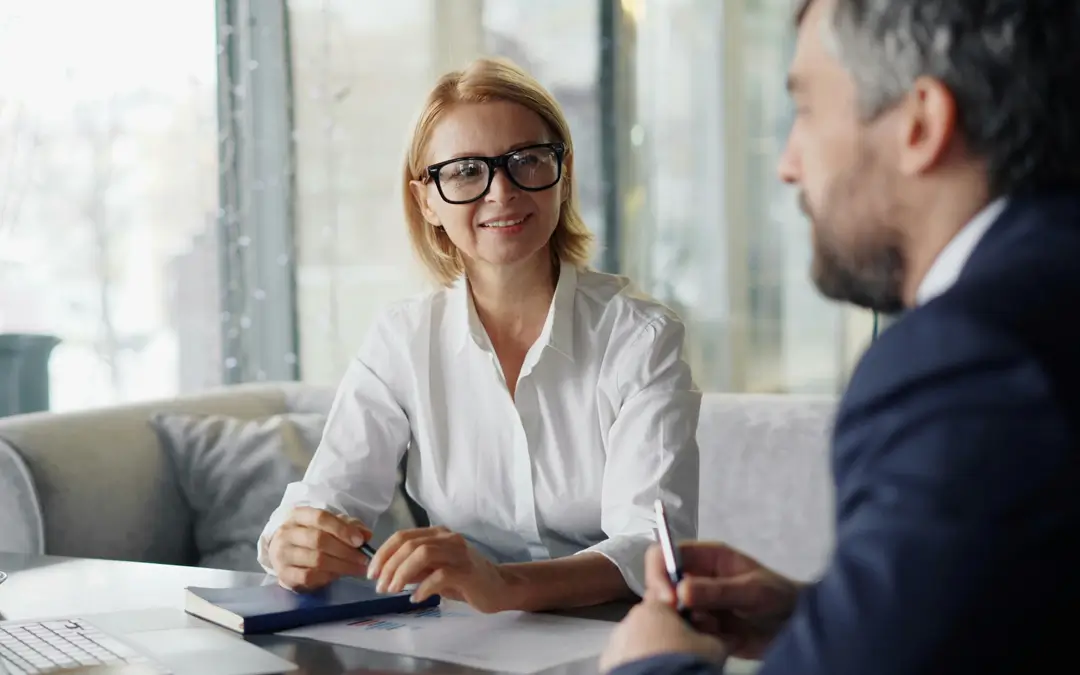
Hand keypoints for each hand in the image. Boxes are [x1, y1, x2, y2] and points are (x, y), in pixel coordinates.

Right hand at [268, 506, 371, 591]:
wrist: (285, 553)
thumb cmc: (311, 536)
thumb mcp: (329, 525)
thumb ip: (349, 526)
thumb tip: (366, 535)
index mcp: (298, 515)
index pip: (320, 517)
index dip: (342, 529)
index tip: (360, 541)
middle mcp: (286, 533)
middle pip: (319, 540)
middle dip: (345, 551)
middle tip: (363, 560)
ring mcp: (282, 554)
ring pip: (316, 560)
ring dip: (341, 566)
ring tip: (357, 569)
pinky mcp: (283, 574)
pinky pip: (308, 577)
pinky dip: (327, 577)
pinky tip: (338, 576)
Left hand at [368, 526, 508, 612]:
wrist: (499, 587)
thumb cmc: (465, 579)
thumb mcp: (434, 571)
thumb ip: (415, 568)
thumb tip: (386, 572)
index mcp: (437, 534)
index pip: (402, 536)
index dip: (383, 553)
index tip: (372, 573)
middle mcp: (447, 538)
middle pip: (409, 544)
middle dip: (389, 566)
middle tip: (379, 586)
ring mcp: (459, 553)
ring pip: (422, 554)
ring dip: (402, 573)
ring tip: (392, 591)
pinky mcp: (467, 571)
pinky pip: (440, 575)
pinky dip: (423, 587)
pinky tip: (416, 598)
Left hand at [599, 600, 725, 673]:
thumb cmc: (686, 664)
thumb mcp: (714, 648)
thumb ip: (722, 637)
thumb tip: (733, 637)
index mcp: (655, 606)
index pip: (671, 598)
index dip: (688, 612)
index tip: (699, 629)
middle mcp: (630, 619)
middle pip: (654, 621)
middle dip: (670, 634)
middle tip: (687, 654)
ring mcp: (616, 643)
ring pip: (639, 641)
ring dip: (653, 650)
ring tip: (671, 667)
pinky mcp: (608, 664)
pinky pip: (627, 659)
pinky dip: (639, 665)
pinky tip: (654, 674)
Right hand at [644, 542, 799, 658]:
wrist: (796, 626)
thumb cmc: (780, 597)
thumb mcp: (753, 590)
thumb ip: (718, 590)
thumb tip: (681, 590)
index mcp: (707, 557)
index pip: (668, 554)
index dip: (660, 572)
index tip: (667, 597)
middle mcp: (698, 577)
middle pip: (662, 583)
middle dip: (667, 601)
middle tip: (683, 617)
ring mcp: (699, 603)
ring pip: (670, 610)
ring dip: (684, 621)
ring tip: (713, 629)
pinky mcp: (702, 626)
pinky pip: (685, 631)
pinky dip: (696, 637)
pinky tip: (720, 639)